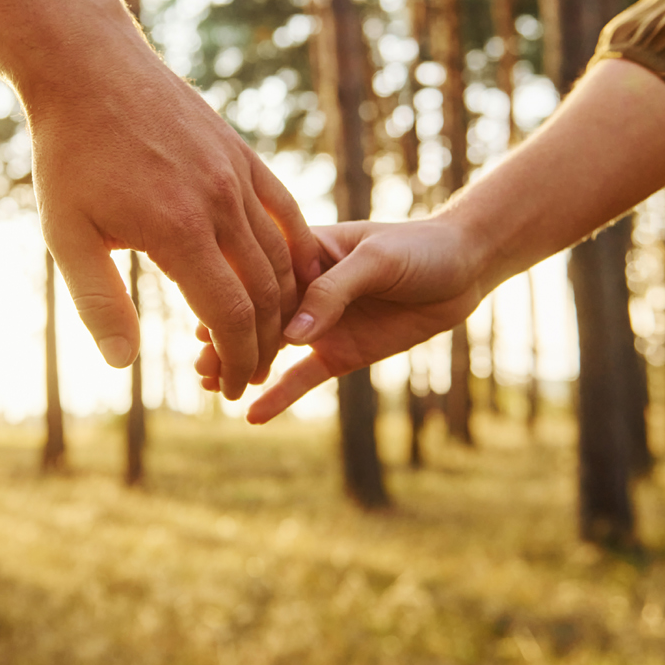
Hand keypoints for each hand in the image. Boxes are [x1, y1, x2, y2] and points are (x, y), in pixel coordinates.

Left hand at [24, 10, 323, 398]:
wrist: (88, 69)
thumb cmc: (68, 155)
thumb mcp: (67, 236)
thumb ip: (99, 302)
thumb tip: (124, 364)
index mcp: (178, 230)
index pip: (230, 314)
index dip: (237, 358)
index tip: (233, 386)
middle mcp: (220, 203)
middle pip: (265, 293)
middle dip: (263, 344)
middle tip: (250, 374)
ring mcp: (237, 174)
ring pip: (282, 255)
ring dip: (281, 305)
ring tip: (266, 337)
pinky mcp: (242, 153)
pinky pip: (284, 211)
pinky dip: (295, 251)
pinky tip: (292, 278)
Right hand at [195, 215, 486, 422]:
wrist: (464, 270)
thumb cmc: (419, 249)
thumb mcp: (376, 260)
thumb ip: (333, 292)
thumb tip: (292, 335)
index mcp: (302, 251)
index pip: (258, 276)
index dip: (232, 298)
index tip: (203, 319)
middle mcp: (302, 289)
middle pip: (254, 316)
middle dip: (226, 338)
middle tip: (200, 364)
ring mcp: (319, 324)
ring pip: (270, 349)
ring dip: (241, 365)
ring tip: (210, 386)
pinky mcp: (338, 353)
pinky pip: (302, 378)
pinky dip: (279, 396)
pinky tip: (252, 415)